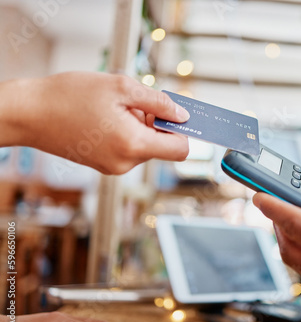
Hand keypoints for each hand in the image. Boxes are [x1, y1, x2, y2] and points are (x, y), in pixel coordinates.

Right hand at [0, 72, 189, 173]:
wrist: (29, 113)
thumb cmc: (70, 96)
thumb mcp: (121, 88)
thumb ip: (159, 103)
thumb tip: (183, 115)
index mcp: (133, 145)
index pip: (179, 150)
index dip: (184, 131)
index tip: (180, 115)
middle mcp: (126, 163)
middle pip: (161, 146)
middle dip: (156, 124)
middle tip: (135, 103)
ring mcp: (113, 167)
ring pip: (144, 146)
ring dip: (140, 126)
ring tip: (114, 109)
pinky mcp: (103, 165)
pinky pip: (128, 149)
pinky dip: (127, 133)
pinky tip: (106, 118)